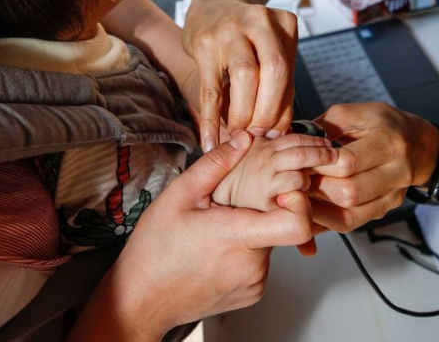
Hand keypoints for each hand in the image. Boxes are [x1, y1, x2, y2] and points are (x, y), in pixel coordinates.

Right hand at [67, 131, 314, 341]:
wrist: (140, 300)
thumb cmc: (154, 250)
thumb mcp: (179, 194)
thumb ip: (217, 163)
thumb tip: (244, 138)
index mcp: (237, 235)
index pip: (297, 223)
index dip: (299, 201)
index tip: (283, 189)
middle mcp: (252, 264)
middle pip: (281, 224)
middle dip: (262, 208)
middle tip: (229, 206)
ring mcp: (254, 282)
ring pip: (271, 241)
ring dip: (253, 229)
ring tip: (218, 229)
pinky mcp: (252, 293)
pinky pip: (261, 261)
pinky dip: (247, 250)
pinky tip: (218, 248)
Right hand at [182, 0, 297, 151]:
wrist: (212, 3)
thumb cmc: (247, 36)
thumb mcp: (269, 50)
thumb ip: (278, 85)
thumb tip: (278, 131)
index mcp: (283, 23)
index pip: (288, 72)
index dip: (284, 108)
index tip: (276, 133)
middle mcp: (259, 21)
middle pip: (273, 71)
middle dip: (268, 111)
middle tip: (259, 134)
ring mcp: (230, 29)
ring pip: (244, 76)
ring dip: (244, 114)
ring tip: (239, 134)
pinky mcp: (204, 42)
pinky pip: (210, 88)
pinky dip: (211, 120)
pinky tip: (209, 141)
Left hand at [309, 103, 438, 231]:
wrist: (417, 144)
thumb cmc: (383, 124)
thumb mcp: (355, 113)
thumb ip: (324, 125)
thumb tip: (293, 139)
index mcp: (388, 142)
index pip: (349, 162)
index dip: (319, 164)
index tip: (300, 160)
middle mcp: (396, 173)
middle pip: (349, 193)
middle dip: (316, 188)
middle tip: (296, 180)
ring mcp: (393, 196)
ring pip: (350, 215)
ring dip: (319, 209)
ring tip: (300, 196)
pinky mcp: (385, 210)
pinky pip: (352, 223)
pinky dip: (327, 220)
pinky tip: (311, 209)